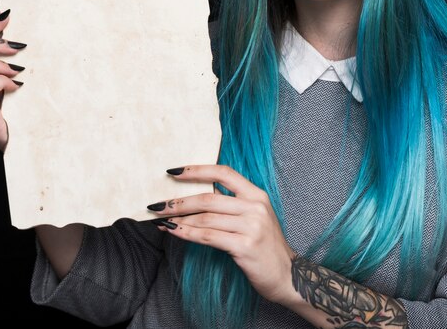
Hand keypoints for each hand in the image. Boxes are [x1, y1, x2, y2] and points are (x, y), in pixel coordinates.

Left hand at [148, 164, 295, 303]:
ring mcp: (252, 226)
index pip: (224, 173)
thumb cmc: (266, 246)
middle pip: (209, 198)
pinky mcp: (245, 246)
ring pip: (206, 218)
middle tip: (158, 204)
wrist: (288, 275)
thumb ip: (234, 204)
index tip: (175, 171)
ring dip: (179, 219)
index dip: (198, 170)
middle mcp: (255, 206)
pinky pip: (209, 237)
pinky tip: (174, 232)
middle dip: (179, 201)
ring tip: (162, 220)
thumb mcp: (255, 217)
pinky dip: (188, 233)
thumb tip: (198, 195)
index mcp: (257, 194)